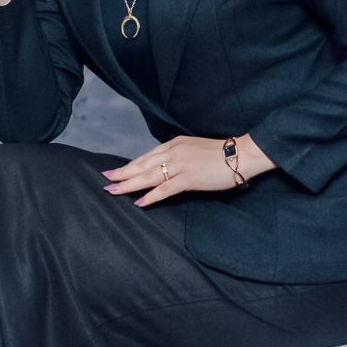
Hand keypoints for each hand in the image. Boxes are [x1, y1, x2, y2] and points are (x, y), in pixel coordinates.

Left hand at [102, 133, 276, 206]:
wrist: (240, 155)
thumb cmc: (220, 154)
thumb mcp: (193, 149)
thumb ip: (178, 156)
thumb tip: (164, 168)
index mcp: (174, 144)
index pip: (146, 157)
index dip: (129, 165)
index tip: (115, 171)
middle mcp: (173, 153)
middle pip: (142, 165)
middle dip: (122, 173)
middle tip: (105, 180)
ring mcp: (180, 165)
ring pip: (148, 176)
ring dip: (129, 184)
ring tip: (113, 191)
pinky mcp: (188, 179)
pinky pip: (165, 189)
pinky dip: (151, 196)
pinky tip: (139, 202)